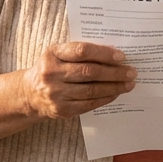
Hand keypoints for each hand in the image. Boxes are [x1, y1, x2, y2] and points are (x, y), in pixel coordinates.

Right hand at [21, 41, 135, 119]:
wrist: (31, 93)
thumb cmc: (52, 68)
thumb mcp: (58, 54)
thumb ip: (80, 52)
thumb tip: (113, 55)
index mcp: (52, 54)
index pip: (82, 51)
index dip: (104, 53)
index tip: (121, 56)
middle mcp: (52, 73)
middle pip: (89, 72)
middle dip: (114, 72)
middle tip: (131, 72)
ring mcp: (56, 94)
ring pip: (92, 90)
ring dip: (114, 87)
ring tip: (128, 84)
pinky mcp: (62, 110)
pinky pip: (89, 104)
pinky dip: (105, 98)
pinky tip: (115, 93)